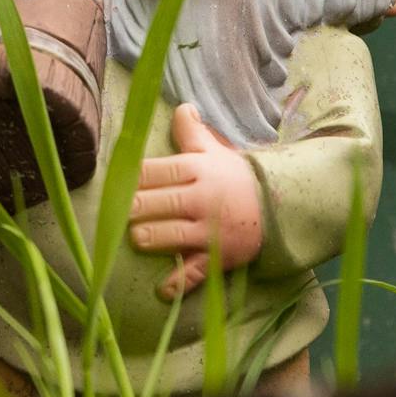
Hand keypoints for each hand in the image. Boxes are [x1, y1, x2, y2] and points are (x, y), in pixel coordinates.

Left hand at [127, 102, 263, 300]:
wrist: (279, 207)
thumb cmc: (235, 176)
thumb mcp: (215, 151)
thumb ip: (191, 132)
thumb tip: (181, 107)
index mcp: (197, 170)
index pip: (157, 170)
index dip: (133, 177)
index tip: (116, 182)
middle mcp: (202, 199)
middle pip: (162, 201)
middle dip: (136, 207)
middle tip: (119, 211)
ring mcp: (211, 230)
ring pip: (174, 235)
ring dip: (151, 238)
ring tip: (137, 237)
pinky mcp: (219, 257)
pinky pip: (197, 272)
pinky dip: (179, 282)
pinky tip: (162, 289)